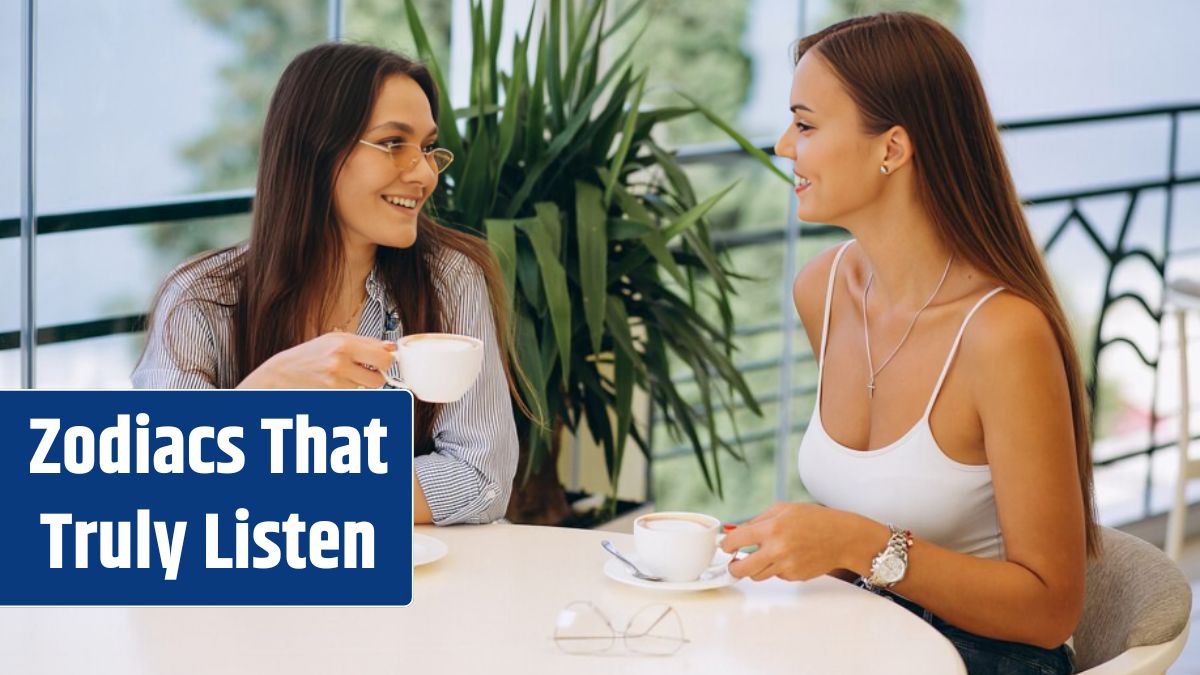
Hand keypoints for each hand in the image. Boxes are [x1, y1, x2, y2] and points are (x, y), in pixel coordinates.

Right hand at [238, 333, 396, 388]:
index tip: (383, 360)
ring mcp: (334, 383)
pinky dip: (350, 392)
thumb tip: (391, 348)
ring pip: (366, 390)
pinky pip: (354, 396)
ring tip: (345, 376)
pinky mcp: (331, 397)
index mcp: (343, 345)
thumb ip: (366, 343)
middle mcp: (339, 364)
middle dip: (378, 377)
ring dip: (361, 385)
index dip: (388, 361)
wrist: (283, 373)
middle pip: (379, 380)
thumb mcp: (336, 339)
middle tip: (368, 371)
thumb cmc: (310, 354)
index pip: (384, 358)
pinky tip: (337, 384)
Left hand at [721, 502, 876, 581]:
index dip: (726, 544)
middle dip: (732, 567)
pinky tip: (788, 556)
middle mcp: (777, 550)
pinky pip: (776, 575)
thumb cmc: (815, 520)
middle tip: (733, 563)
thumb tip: (736, 532)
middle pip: (742, 569)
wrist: (842, 538)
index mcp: (772, 529)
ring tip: (762, 556)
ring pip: (757, 576)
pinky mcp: (794, 577)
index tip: (725, 546)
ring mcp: (786, 566)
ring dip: (754, 568)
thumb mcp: (784, 509)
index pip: (737, 541)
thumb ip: (758, 521)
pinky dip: (776, 568)